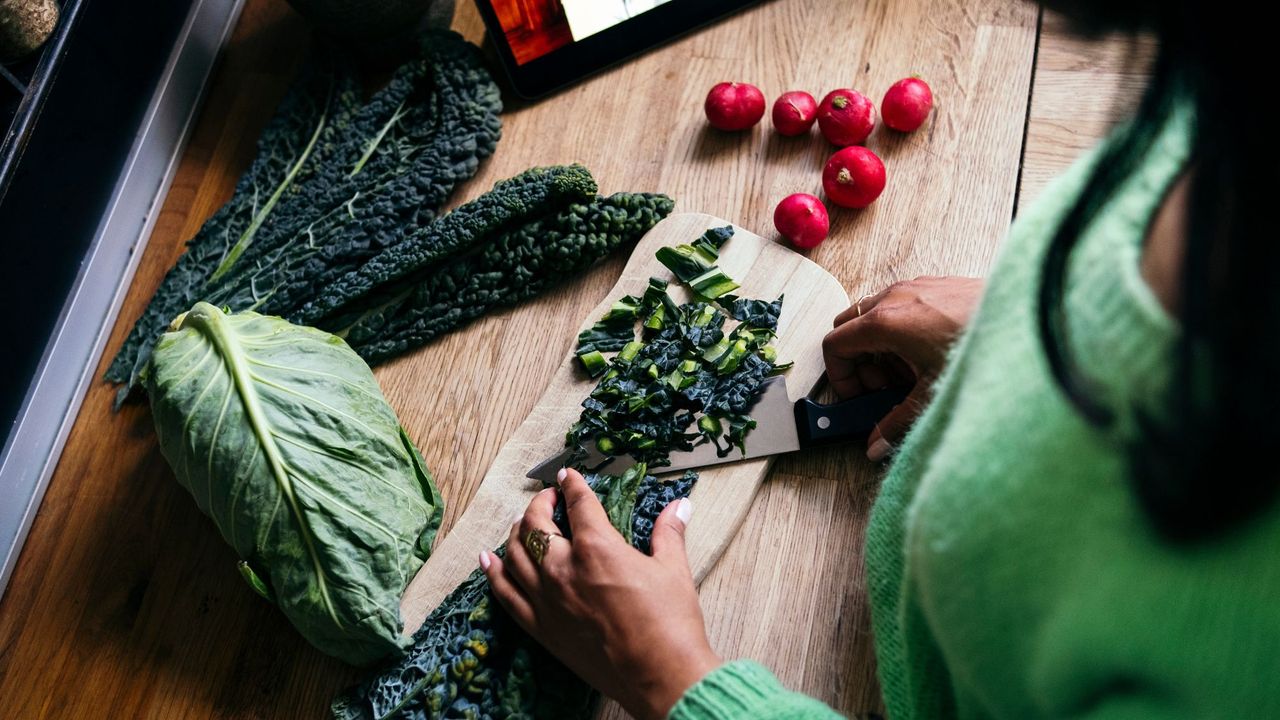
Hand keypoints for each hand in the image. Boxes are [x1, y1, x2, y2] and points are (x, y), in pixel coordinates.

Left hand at [480, 469, 720, 719]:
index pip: (578, 504)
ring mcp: (547, 600)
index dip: (572, 485)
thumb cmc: (670, 624)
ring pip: (514, 555)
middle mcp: (564, 569)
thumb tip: (680, 507)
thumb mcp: (673, 570)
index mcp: (597, 548)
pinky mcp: (542, 628)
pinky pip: (505, 595)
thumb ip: (669, 534)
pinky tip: (487, 560)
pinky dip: (494, 573)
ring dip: (516, 533)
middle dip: (540, 504)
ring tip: (523, 523)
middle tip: (548, 499)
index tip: (567, 476)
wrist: (660, 676)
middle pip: (536, 525)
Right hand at [823, 276, 983, 460]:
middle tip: (882, 387)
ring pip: (874, 315)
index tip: (857, 396)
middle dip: (859, 361)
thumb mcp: (932, 394)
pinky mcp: (935, 285)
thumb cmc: (980, 346)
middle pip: (849, 327)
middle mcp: (894, 297)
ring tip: (910, 373)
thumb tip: (876, 443)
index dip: (840, 376)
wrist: (1027, 319)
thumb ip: (896, 423)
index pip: (834, 345)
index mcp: (885, 322)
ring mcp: (915, 287)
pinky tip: (929, 354)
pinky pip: (901, 305)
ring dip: (881, 347)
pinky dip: (902, 330)